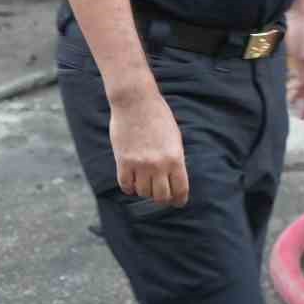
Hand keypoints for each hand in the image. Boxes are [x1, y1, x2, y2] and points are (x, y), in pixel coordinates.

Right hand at [108, 84, 188, 204]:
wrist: (136, 101)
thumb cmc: (158, 116)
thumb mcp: (175, 137)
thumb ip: (175, 159)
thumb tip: (174, 180)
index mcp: (175, 158)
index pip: (180, 190)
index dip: (179, 200)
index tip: (177, 202)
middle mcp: (159, 165)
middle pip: (161, 197)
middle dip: (162, 198)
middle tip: (160, 195)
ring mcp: (140, 164)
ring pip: (143, 193)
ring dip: (145, 190)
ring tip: (145, 181)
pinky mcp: (123, 162)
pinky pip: (126, 186)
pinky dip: (129, 187)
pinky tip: (132, 180)